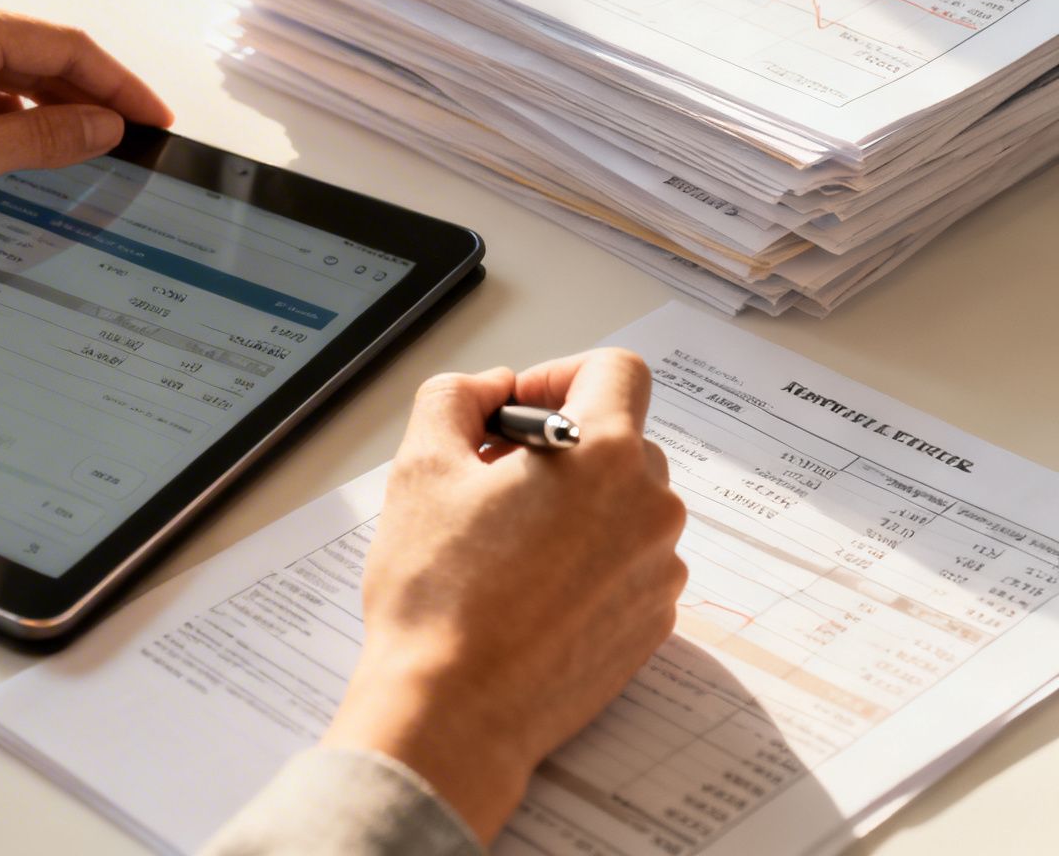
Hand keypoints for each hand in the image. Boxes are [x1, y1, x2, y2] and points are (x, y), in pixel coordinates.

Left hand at [0, 0, 173, 283]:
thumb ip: (38, 138)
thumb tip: (100, 126)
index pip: (67, 47)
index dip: (121, 87)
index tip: (154, 122)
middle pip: (36, 54)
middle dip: (86, 100)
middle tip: (128, 145)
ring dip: (39, 111)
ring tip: (77, 158)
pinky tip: (8, 156)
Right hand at [321, 349, 687, 845]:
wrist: (456, 711)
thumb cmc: (439, 595)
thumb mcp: (420, 467)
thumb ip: (455, 397)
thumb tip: (489, 390)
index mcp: (604, 456)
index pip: (615, 369)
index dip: (557, 375)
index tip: (513, 413)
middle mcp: (651, 509)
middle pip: (618, 440)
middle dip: (556, 448)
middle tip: (489, 483)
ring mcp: (659, 572)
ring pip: (623, 505)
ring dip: (572, 506)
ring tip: (503, 545)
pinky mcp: (653, 625)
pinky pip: (626, 564)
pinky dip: (584, 561)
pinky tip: (525, 591)